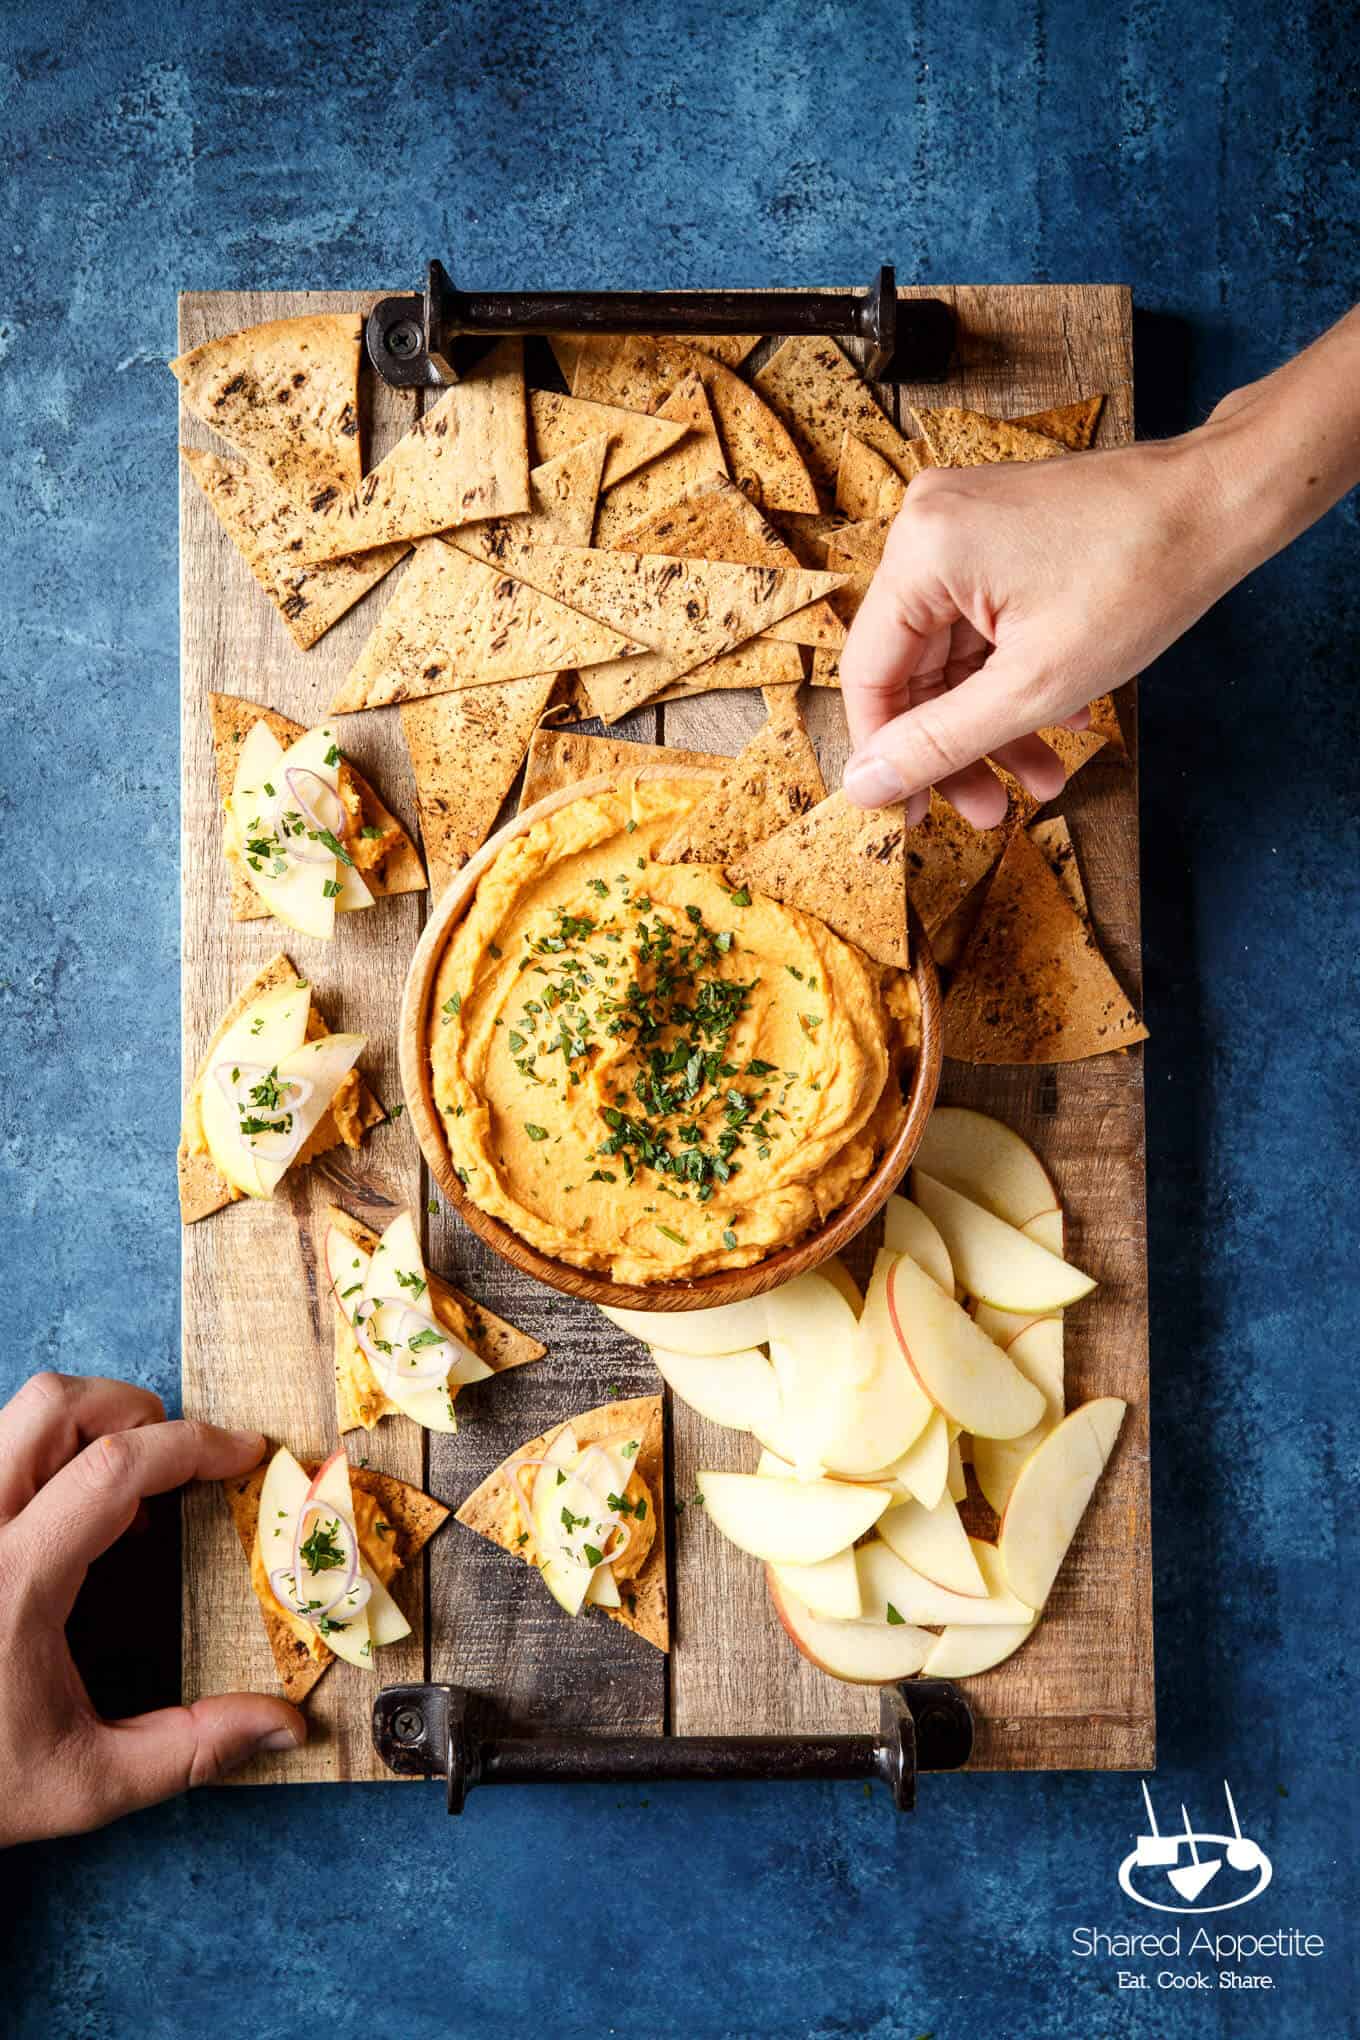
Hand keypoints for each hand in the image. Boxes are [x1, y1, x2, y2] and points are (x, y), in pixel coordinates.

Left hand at [0, 1373, 304, 1843]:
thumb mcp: (86, 1783)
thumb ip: (190, 1750)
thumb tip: (287, 1727)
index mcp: (15, 1581)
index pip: (116, 1466)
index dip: (194, 1444)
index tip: (245, 1453)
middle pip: (54, 1402)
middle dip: (134, 1408)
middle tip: (178, 1457)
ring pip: (15, 1416)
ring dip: (85, 1428)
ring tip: (125, 1492)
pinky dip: (44, 1460)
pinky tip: (67, 1522)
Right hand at [839, 433, 1239, 823]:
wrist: (1222, 503)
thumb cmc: (1141, 578)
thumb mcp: (1033, 687)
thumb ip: (940, 743)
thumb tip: (863, 787)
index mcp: (922, 552)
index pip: (869, 675)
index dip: (887, 755)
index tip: (913, 814)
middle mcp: (929, 526)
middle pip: (914, 666)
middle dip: (959, 745)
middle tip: (989, 810)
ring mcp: (964, 524)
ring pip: (957, 651)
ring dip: (997, 720)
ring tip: (1045, 779)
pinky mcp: (1000, 532)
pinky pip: (985, 622)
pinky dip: (1016, 675)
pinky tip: (1064, 718)